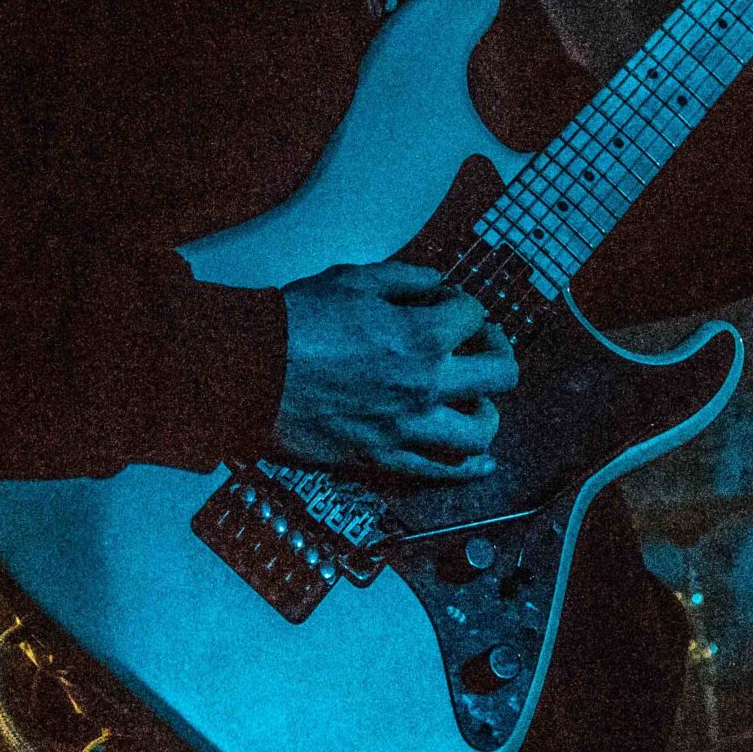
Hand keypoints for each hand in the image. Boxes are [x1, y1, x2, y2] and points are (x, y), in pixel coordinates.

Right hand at [274, 260, 514, 480]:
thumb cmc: (298, 322)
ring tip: (473, 399)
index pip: (475, 315)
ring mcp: (408, 427)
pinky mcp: (384, 458)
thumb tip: (437, 284)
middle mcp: (427, 385)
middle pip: (501, 374)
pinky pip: (441, 472)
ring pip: (481, 431)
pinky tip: (482, 462)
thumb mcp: (354, 279)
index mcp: (423, 336)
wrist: (251, 372)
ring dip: (486, 411)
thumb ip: (406, 279)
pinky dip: (468, 469)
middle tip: (480, 346)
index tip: (444, 304)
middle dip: (497, 352)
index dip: (464, 303)